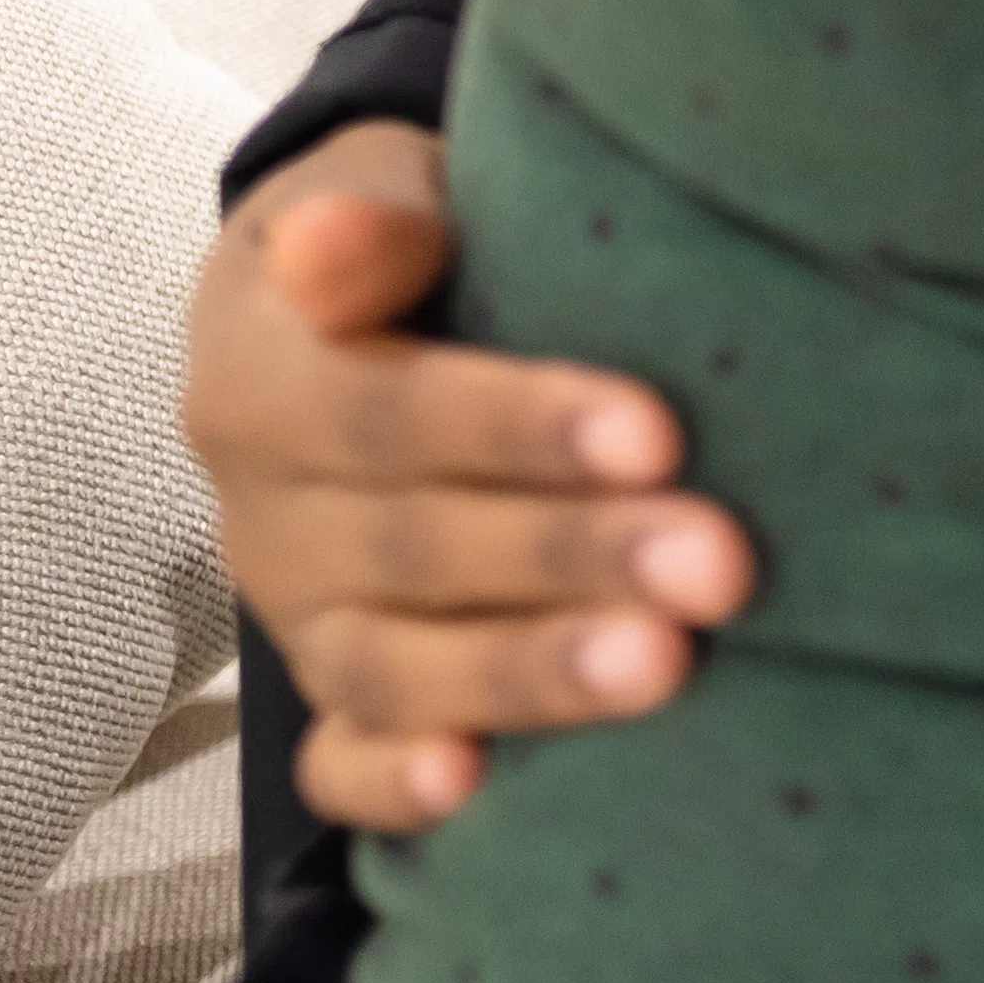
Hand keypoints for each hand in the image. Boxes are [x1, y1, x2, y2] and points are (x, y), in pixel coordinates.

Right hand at [182, 122, 746, 831]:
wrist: (332, 313)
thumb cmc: (408, 243)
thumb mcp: (386, 193)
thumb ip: (376, 223)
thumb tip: (327, 244)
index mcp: (264, 381)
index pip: (391, 412)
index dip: (519, 428)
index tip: (657, 434)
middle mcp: (269, 513)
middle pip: (415, 548)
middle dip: (573, 559)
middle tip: (719, 567)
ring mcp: (296, 618)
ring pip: (392, 668)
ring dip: (529, 676)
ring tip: (663, 669)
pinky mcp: (332, 694)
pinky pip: (339, 762)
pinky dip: (395, 785)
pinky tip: (475, 789)